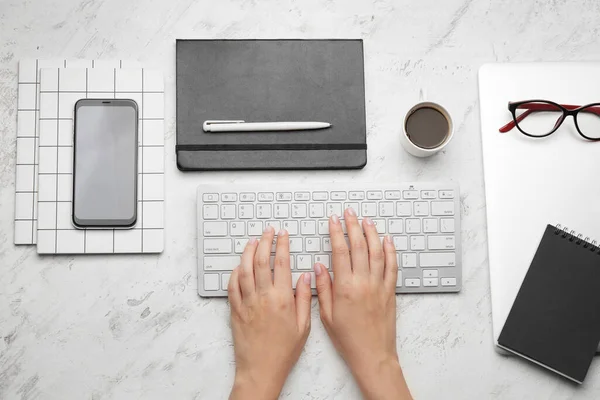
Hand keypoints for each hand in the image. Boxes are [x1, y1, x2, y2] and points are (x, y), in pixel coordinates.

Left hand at [228, 226, 311, 399]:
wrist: (261, 370)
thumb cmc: (284, 351)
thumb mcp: (304, 326)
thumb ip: (305, 298)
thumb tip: (306, 276)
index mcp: (282, 299)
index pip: (282, 263)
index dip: (282, 245)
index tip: (283, 235)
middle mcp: (263, 297)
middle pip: (261, 261)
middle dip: (265, 242)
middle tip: (268, 232)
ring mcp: (246, 303)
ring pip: (245, 270)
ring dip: (248, 252)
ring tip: (253, 241)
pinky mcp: (235, 310)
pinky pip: (232, 286)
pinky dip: (235, 272)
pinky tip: (240, 265)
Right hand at [314, 209, 411, 399]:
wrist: (372, 355)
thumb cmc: (348, 339)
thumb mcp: (326, 315)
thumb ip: (323, 288)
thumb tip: (319, 267)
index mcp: (345, 288)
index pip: (340, 252)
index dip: (336, 233)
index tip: (333, 221)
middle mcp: (363, 283)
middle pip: (359, 246)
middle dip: (353, 226)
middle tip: (349, 213)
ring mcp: (379, 286)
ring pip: (377, 252)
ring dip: (371, 234)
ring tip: (366, 221)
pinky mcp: (390, 292)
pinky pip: (392, 267)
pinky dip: (390, 251)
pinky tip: (386, 240)